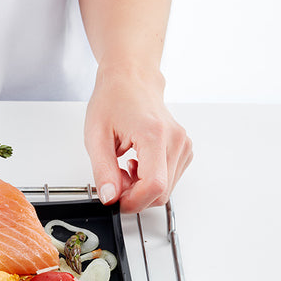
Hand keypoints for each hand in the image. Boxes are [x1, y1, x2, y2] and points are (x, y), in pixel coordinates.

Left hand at [84, 66, 192, 212]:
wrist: (130, 79)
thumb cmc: (113, 100)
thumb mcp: (96, 137)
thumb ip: (103, 171)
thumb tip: (110, 197)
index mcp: (154, 135)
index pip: (154, 186)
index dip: (134, 201)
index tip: (116, 201)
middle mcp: (175, 140)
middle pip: (162, 192)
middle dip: (135, 195)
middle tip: (114, 179)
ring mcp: (183, 144)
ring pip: (165, 189)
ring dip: (141, 188)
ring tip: (123, 167)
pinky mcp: (184, 149)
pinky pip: (169, 178)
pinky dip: (150, 180)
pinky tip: (136, 164)